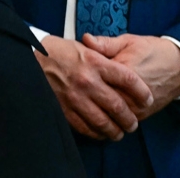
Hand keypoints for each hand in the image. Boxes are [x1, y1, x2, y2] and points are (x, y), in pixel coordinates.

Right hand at [35, 34, 152, 140]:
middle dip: (130, 118)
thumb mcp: (84, 46)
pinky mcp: (64, 109)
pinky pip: (85, 127)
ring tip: (120, 132)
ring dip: (115, 130)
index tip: (148, 99)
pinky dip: (96, 133)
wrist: (31, 58)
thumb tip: (124, 65)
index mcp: (95, 62)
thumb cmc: (59, 51)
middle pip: (118, 105)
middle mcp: (87, 81)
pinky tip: (101, 133)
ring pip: (103, 121)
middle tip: (134, 123)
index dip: (142, 92)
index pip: (128, 79)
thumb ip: (105, 55)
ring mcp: (76, 97)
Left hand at [82, 33, 179, 121]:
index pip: (96, 79)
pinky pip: (122, 121)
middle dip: (86, 97)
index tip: (72, 73)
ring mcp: (137, 107)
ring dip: (97, 111)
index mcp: (124, 71)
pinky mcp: (143, 114)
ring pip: (111, 115)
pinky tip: (99, 114)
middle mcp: (130, 93)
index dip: (82, 78)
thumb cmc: (153, 51)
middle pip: (101, 101)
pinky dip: (110, 119)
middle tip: (74, 91)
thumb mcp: (129, 41)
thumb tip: (85, 39)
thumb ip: (106, 43)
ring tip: (84, 104)